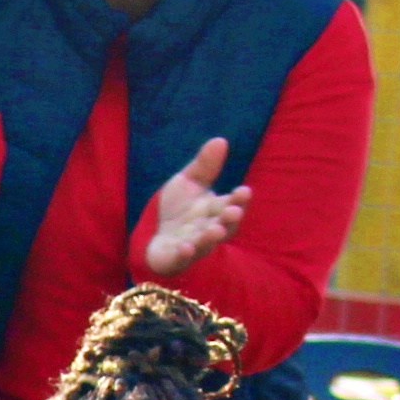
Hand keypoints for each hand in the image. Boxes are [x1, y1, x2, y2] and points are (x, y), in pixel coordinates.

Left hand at [140, 136, 249, 280]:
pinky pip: (181, 259)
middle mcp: (208, 229)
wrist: (155, 236)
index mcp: (215, 210)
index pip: (231, 203)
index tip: (244, 191)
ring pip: (205, 244)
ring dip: (210, 238)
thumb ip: (204, 166)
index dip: (238, 199)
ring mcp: (193, 245)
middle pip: (224, 226)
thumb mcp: (189, 181)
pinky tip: (184, 247)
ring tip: (214, 230)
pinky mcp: (174, 259)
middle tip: (233, 212)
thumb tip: (220, 140)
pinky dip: (184, 254)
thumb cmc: (179, 208)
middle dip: (229, 219)